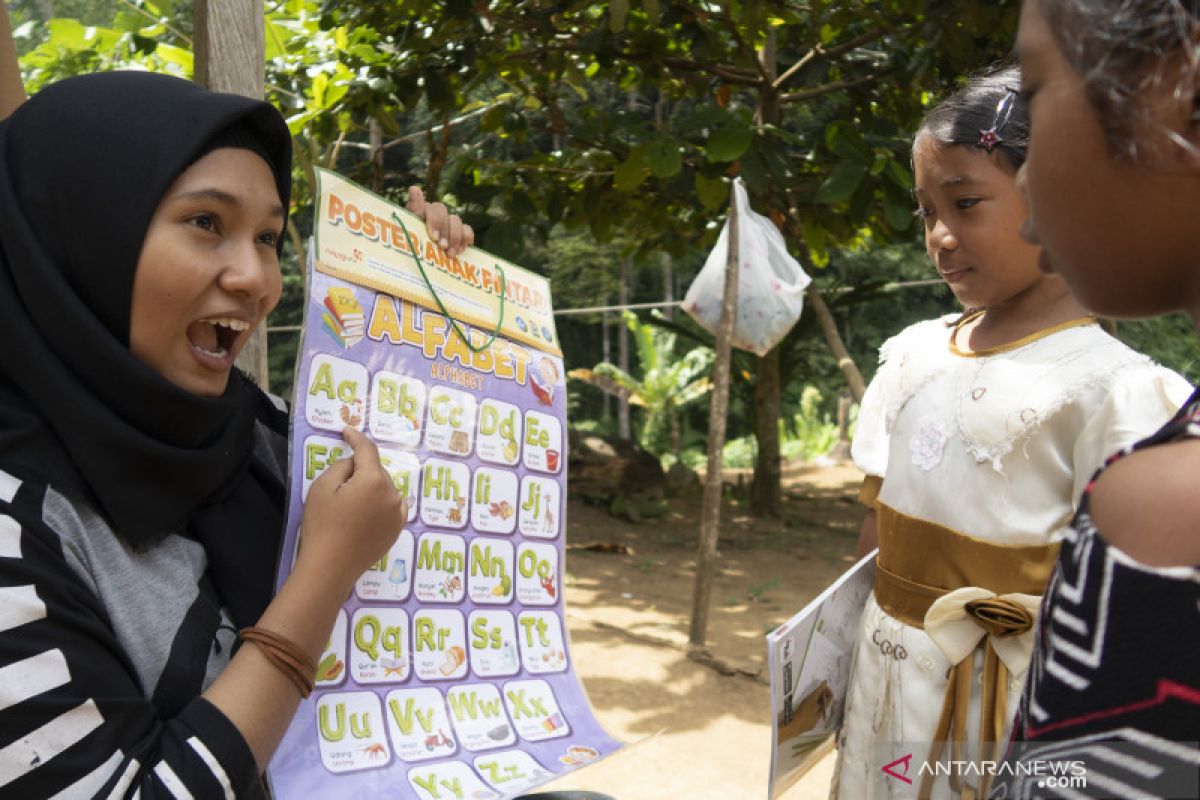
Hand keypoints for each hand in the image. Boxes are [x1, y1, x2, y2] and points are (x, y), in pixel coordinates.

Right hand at [293, 427, 405, 591]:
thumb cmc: (322, 525)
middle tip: (338, 486)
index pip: (367, 450)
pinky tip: (367, 512)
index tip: (347, 432)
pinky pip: (392, 506)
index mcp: (374, 480)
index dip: (356, 438)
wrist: (330, 567)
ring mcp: (398, 513)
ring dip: (372, 488)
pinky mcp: (397, 530)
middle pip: (376, 471)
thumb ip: (342, 467)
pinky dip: (382, 502)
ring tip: (350, 504)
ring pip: (385, 488)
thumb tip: (356, 464)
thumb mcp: (322, 487)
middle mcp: (393, 494)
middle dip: (360, 471)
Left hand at [407, 186, 473, 256]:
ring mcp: (448, 222)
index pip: (431, 207)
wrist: (419, 258)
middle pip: (444, 213)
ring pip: (456, 220)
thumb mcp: (408, 228)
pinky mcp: (459, 232)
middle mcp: (435, 213)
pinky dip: (466, 238)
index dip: (435, 220)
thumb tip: (415, 188)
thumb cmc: (411, 243)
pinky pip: (467, 230)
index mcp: (421, 211)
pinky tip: (461, 249)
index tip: (434, 237)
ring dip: (455, 237)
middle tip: (442, 247)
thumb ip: (413, 210)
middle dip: (445, 231)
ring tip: (450, 254)